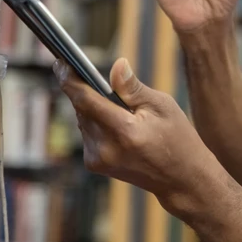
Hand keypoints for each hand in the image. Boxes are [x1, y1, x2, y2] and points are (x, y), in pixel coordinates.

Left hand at [56, 58, 223, 206]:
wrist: (181, 180)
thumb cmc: (178, 139)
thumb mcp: (162, 106)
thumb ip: (133, 88)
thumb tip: (117, 65)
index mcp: (124, 132)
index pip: (85, 100)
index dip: (69, 79)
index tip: (61, 62)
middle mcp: (106, 148)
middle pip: (81, 108)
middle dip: (85, 90)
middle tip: (90, 73)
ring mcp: (98, 159)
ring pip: (82, 119)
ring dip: (92, 108)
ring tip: (118, 107)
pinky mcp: (94, 165)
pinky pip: (87, 133)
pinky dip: (96, 123)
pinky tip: (116, 125)